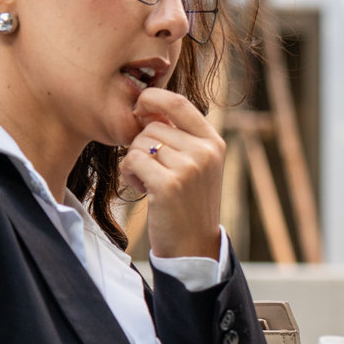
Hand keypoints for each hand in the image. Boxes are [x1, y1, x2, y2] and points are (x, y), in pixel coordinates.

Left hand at [121, 87, 224, 258]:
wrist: (193, 245)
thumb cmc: (188, 203)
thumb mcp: (197, 165)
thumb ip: (181, 136)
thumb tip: (147, 105)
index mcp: (214, 142)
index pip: (179, 103)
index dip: (153, 98)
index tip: (139, 108)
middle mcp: (205, 152)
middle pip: (152, 126)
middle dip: (141, 145)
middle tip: (152, 170)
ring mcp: (189, 168)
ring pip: (139, 144)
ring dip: (135, 162)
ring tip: (150, 182)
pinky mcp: (168, 184)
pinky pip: (132, 161)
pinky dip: (130, 175)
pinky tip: (143, 189)